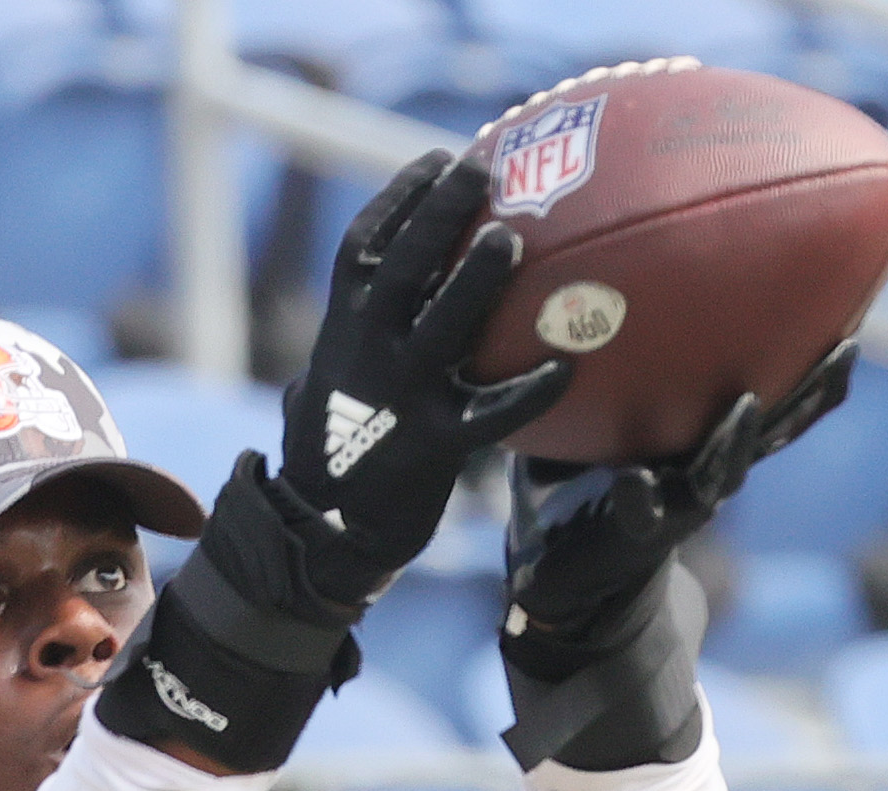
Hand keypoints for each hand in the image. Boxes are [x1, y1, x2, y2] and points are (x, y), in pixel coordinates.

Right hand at [280, 152, 572, 602]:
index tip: (437, 160)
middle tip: (479, 170)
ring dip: (474, 279)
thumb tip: (364, 321)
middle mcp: (366, 353)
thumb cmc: (330, 457)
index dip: (399, 199)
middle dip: (437, 212)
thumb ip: (350, 350)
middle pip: (401, 265)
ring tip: (510, 239)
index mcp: (341, 332)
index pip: (363, 248)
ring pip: (441, 324)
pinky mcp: (433, 444)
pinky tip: (568, 367)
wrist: (320, 532)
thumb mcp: (324, 390)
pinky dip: (529, 391)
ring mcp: (399, 396)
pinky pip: (490, 412)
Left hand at [505, 341, 857, 640]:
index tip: (855, 317)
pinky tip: (634, 479)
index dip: (816, 368)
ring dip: (736, 441)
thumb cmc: (583, 479)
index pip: (779, 397)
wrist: (568, 571)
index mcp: (711, 439)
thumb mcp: (599, 414)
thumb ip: (610, 363)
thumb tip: (593, 275)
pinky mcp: (637, 535)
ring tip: (746, 403)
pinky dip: (639, 496)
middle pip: (778, 430)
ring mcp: (679, 505)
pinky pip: (642, 512)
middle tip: (845, 347)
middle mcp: (709, 471)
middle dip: (811, 392)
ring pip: (724, 472)